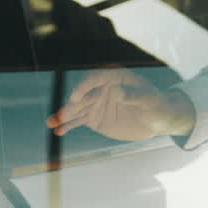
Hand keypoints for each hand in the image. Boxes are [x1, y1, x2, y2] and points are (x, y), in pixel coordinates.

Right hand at [46, 67, 196, 141]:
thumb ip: (132, 95)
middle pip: (82, 96)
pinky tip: (58, 130)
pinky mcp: (95, 118)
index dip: (84, 87)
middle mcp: (101, 89)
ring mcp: (97, 104)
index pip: (94, 79)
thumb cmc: (156, 104)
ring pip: (77, 110)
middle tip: (61, 115)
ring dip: (64, 116)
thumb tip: (115, 91)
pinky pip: (79, 121)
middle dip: (70, 106)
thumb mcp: (148, 100)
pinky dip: (68, 126)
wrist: (157, 120)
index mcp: (113, 77)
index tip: (76, 97)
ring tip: (51, 123)